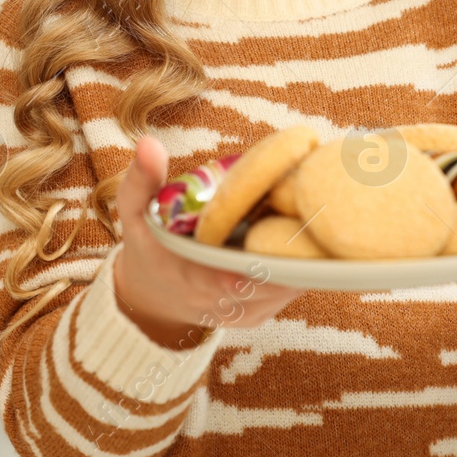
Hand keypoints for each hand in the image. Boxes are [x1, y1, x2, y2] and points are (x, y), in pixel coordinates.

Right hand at [113, 135, 303, 348]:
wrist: (155, 296)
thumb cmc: (148, 245)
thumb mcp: (135, 212)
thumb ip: (142, 180)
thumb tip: (149, 144)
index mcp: (186, 278)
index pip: (217, 284)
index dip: (240, 274)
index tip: (260, 259)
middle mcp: (218, 303)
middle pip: (263, 287)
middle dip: (286, 258)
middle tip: (313, 224)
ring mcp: (243, 311)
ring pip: (283, 290)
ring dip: (301, 261)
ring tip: (321, 224)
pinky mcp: (261, 312)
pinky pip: (289, 292)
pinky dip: (302, 269)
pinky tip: (315, 238)